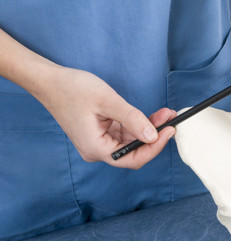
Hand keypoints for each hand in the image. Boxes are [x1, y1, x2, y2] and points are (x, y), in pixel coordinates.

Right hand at [37, 66, 175, 168]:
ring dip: (150, 129)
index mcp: (96, 148)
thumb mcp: (107, 101)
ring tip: (166, 114)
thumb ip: (132, 119)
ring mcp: (99, 142)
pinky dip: (139, 125)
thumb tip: (153, 135)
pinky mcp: (102, 134)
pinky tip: (153, 116)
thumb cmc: (72, 89)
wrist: (50, 81)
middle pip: (134, 152)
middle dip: (155, 136)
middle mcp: (97, 150)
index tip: (169, 131)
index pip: (133, 159)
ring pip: (132, 142)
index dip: (154, 147)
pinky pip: (125, 134)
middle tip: (171, 119)